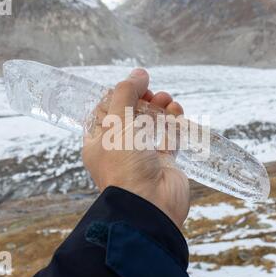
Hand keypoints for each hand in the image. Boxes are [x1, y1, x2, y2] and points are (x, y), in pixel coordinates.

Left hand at [82, 69, 189, 228]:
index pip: (104, 112)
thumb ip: (126, 94)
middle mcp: (119, 149)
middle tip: (151, 93)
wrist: (149, 203)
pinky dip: (173, 122)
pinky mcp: (163, 162)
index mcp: (98, 142)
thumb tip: (139, 73)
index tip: (132, 84)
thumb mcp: (117, 122)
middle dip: (142, 99)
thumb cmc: (125, 164)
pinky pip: (169, 137)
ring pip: (151, 125)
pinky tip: (176, 111)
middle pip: (130, 115)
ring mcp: (142, 156)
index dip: (117, 95)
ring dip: (159, 108)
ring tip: (166, 99)